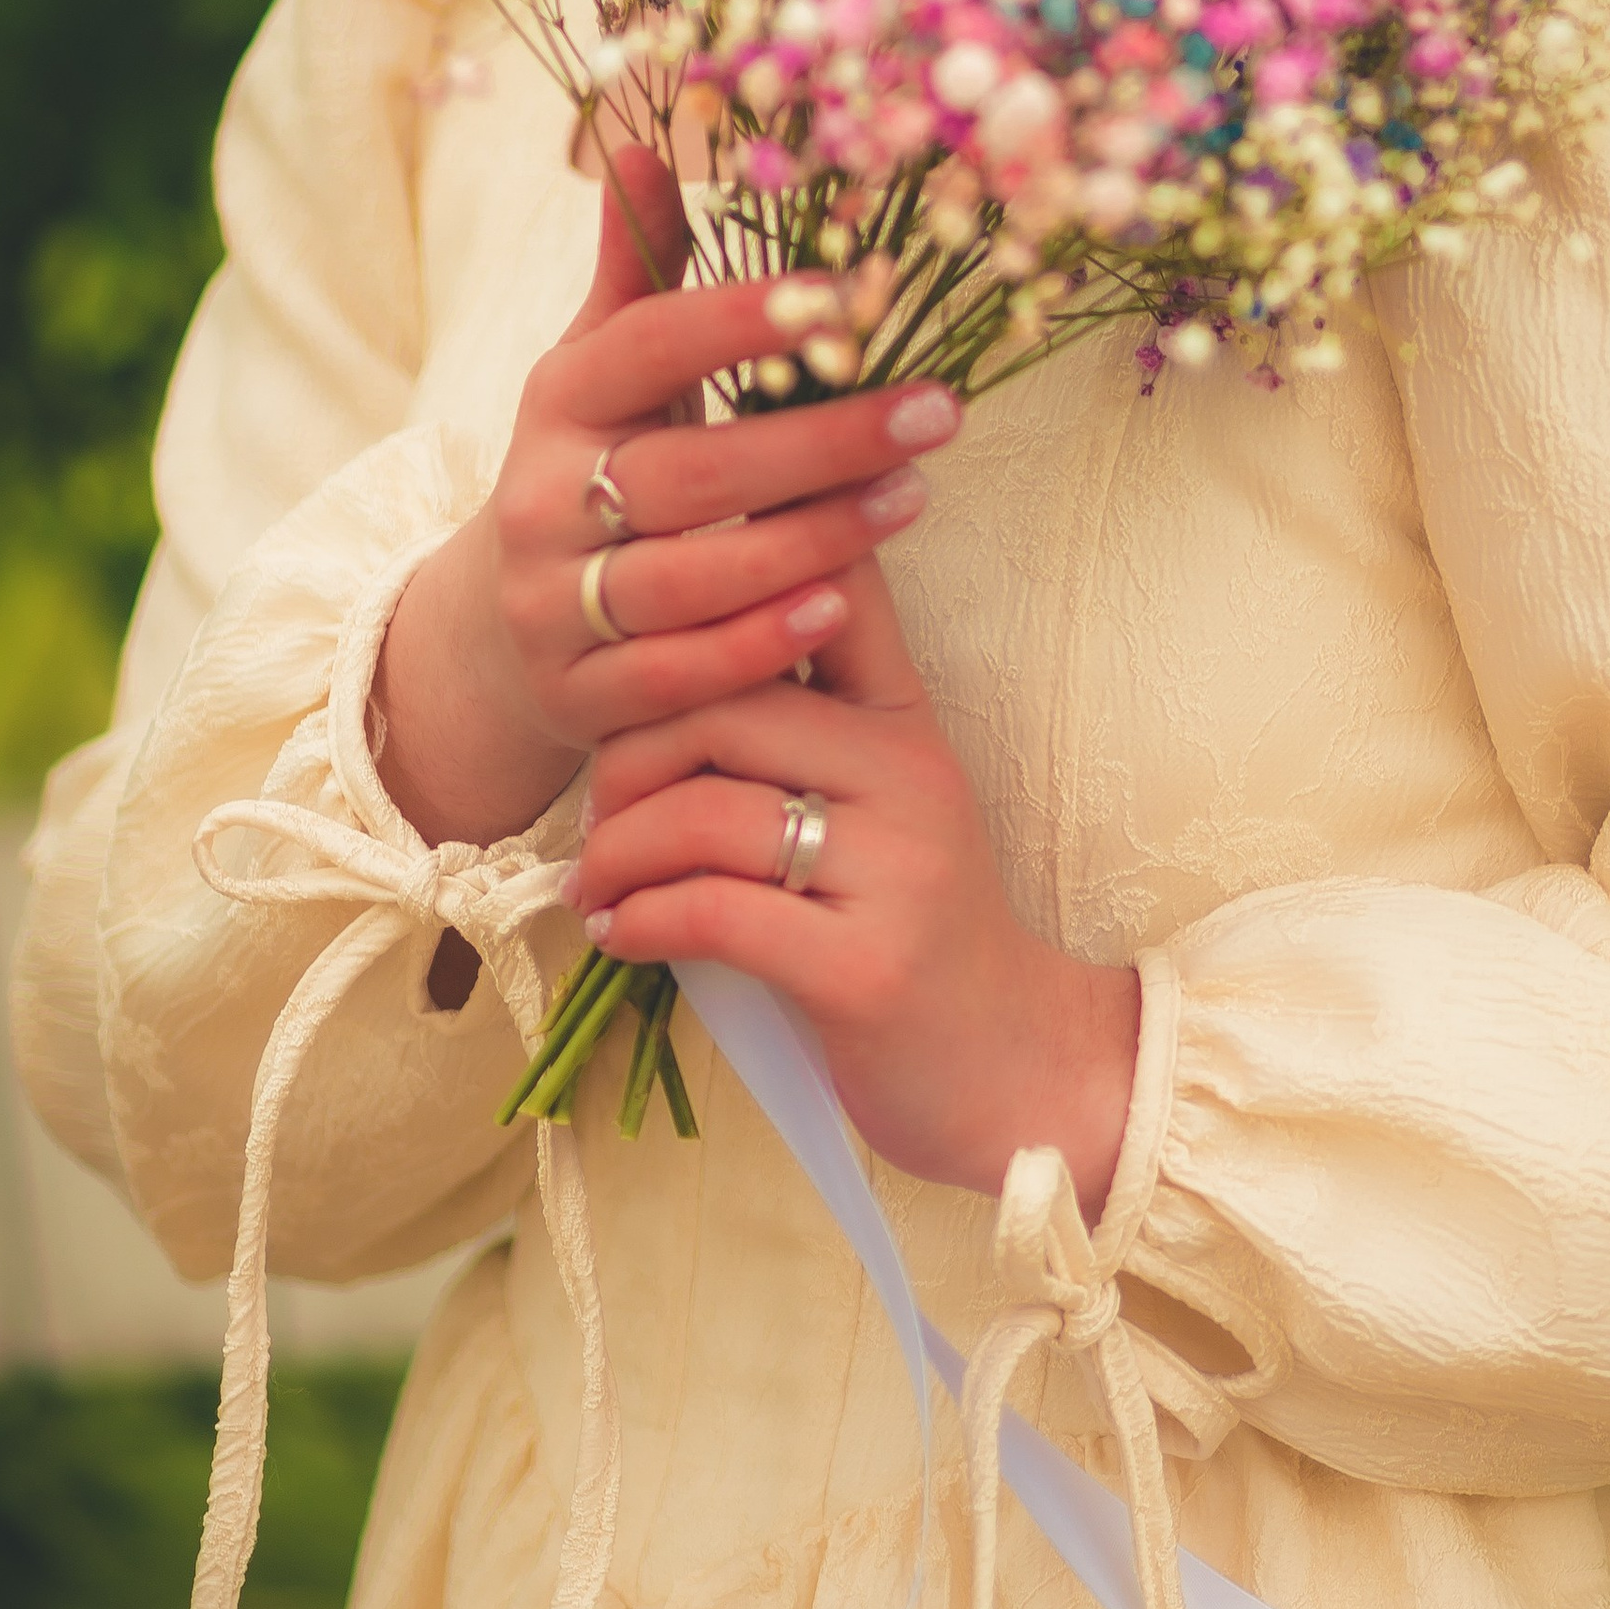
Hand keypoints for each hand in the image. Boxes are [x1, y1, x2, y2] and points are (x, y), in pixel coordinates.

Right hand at [371, 147, 966, 853]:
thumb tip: (637, 137)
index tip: (854, 296)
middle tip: (937, 411)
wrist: (499, 634)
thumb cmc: (592, 470)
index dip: (744, 319)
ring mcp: (553, 605)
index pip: (648, 345)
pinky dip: (756, 646)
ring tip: (913, 499)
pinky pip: (674, 676)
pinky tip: (839, 609)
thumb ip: (636, 271)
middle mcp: (542, 500)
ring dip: (808, 542)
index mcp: (558, 402)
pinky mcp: (578, 699)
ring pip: (685, 579)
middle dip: (819, 442)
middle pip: (686, 472)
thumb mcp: (601, 372)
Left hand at [568, 562, 1140, 1217]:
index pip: (834, 592)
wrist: (1014, 1067)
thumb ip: (809, 725)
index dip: (754, 541)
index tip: (668, 548)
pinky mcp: (862, 969)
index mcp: (909, 722)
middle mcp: (910, 778)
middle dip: (626, 758)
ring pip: (705, 814)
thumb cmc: (914, 927)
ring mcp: (893, 873)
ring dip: (619, 852)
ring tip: (595, 883)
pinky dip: (642, 920)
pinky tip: (622, 933)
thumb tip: (679, 654)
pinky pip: (714, 915)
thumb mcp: (887, 802)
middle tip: (596, 814)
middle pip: (723, 706)